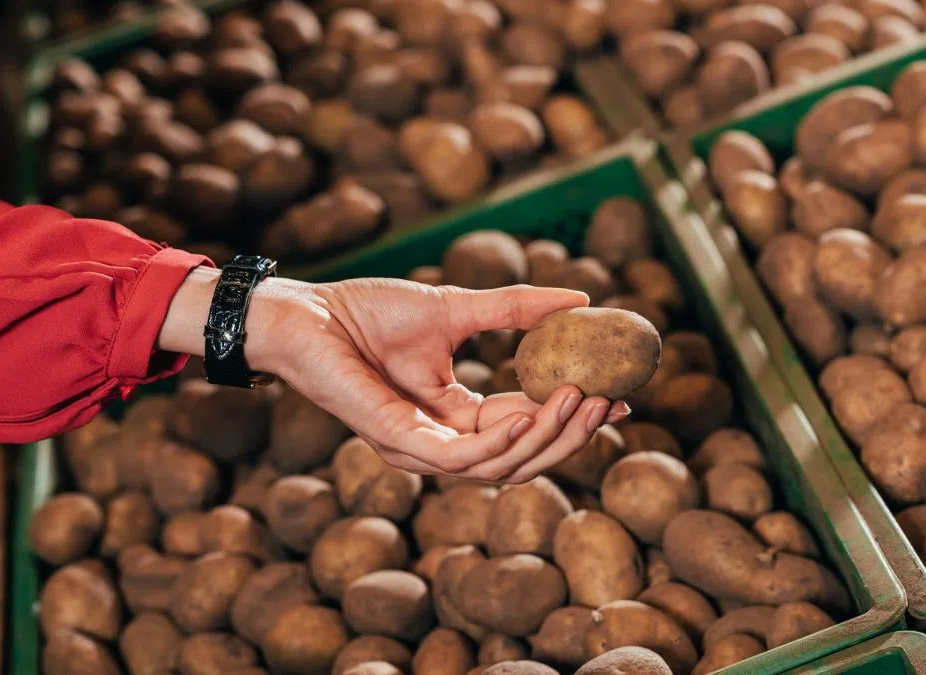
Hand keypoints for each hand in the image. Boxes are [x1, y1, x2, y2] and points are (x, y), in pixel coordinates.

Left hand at [160, 269, 629, 482]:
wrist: (306, 310)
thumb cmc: (368, 310)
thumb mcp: (458, 308)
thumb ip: (515, 310)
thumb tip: (580, 302)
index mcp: (456, 415)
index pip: (526, 427)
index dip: (573, 418)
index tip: (619, 396)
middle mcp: (441, 440)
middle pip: (522, 458)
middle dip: (571, 435)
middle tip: (611, 403)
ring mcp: (419, 447)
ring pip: (499, 466)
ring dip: (546, 436)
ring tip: (579, 398)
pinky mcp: (397, 441)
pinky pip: (460, 459)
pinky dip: (502, 441)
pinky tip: (531, 414)